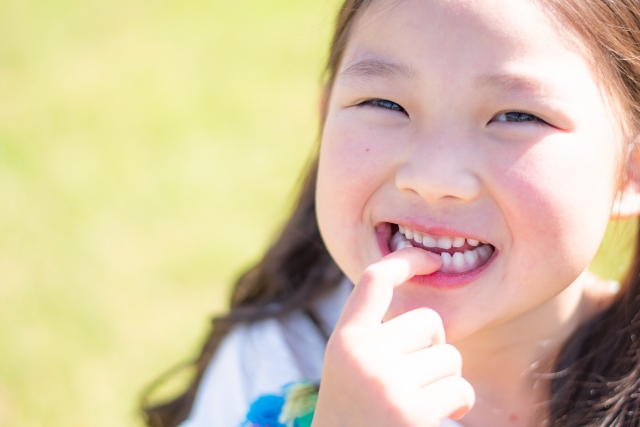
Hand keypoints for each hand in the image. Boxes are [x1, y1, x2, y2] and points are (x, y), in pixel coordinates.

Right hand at [312, 248, 474, 426]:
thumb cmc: (353, 417)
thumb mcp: (350, 372)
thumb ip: (375, 339)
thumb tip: (429, 317)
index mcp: (343, 341)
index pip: (374, 280)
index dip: (405, 260)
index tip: (430, 258)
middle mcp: (362, 356)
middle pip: (429, 321)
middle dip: (433, 346)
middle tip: (413, 379)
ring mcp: (387, 385)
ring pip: (450, 357)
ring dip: (445, 381)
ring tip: (416, 406)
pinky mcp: (414, 415)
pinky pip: (460, 390)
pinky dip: (456, 406)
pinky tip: (428, 423)